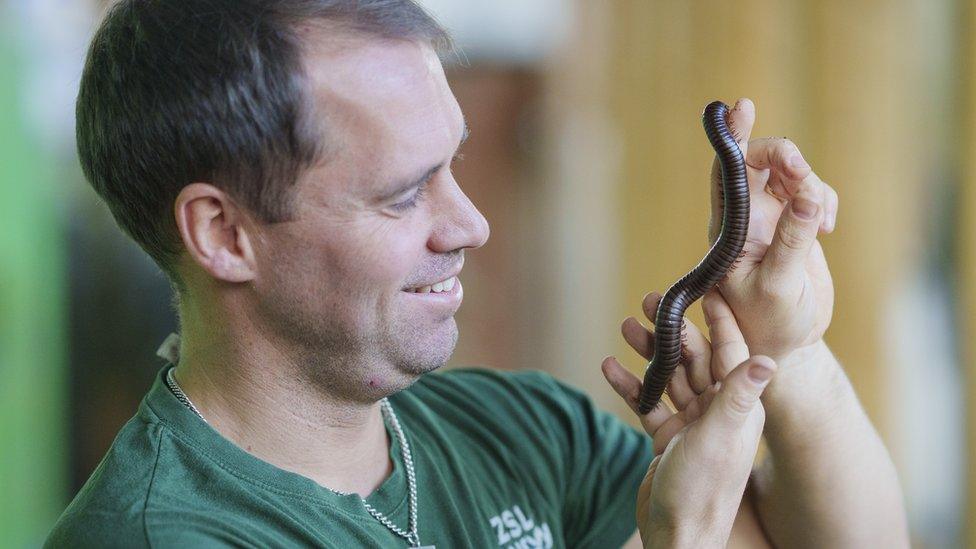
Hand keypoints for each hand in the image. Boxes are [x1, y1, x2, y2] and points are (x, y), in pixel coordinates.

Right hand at [602, 292, 775, 547]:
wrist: (676, 535)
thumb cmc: (701, 490)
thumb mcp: (720, 439)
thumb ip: (737, 396)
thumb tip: (769, 358)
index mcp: (737, 408)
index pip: (730, 353)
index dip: (719, 320)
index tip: (708, 288)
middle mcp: (717, 412)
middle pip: (694, 360)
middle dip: (672, 329)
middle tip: (650, 300)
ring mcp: (691, 425)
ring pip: (668, 377)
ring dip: (647, 353)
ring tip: (625, 325)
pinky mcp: (667, 438)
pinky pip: (647, 403)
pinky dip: (629, 385)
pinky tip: (610, 366)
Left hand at [708, 98, 836, 362]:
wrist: (788, 345)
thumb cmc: (770, 323)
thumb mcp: (779, 285)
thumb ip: (793, 240)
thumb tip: (808, 194)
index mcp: (730, 228)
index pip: (725, 172)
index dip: (732, 137)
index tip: (741, 107)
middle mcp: (746, 216)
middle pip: (760, 161)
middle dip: (785, 157)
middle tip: (800, 171)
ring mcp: (772, 218)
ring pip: (792, 173)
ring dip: (810, 182)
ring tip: (821, 221)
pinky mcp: (796, 224)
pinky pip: (813, 191)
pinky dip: (824, 197)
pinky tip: (827, 226)